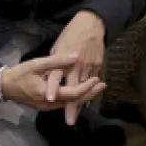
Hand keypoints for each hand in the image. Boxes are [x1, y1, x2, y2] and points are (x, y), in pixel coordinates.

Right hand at [1, 53, 105, 114]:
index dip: (87, 88)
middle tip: (102, 85)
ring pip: (69, 104)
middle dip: (89, 94)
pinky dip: (73, 98)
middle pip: (74, 102)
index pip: (73, 94)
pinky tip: (79, 91)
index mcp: (48, 94)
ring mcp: (47, 107)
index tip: (98, 80)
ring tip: (95, 88)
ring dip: (83, 96)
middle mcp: (49, 104)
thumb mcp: (37, 64)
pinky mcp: (44, 105)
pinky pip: (63, 103)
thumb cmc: (20, 74)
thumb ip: (57, 61)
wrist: (3, 86)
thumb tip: (75, 56)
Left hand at [47, 11, 106, 125]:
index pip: (55, 77)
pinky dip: (88, 89)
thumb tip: (50, 77)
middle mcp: (75, 65)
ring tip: (76, 115)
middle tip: (69, 120)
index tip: (49, 99)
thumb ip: (54, 64)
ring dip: (80, 100)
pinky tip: (85, 98)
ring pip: (84, 87)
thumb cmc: (70, 35)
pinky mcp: (97, 65)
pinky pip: (92, 80)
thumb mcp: (57, 47)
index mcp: (62, 60)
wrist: (91, 24)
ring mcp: (88, 66)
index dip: (52, 88)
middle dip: (71, 106)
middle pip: (73, 88)